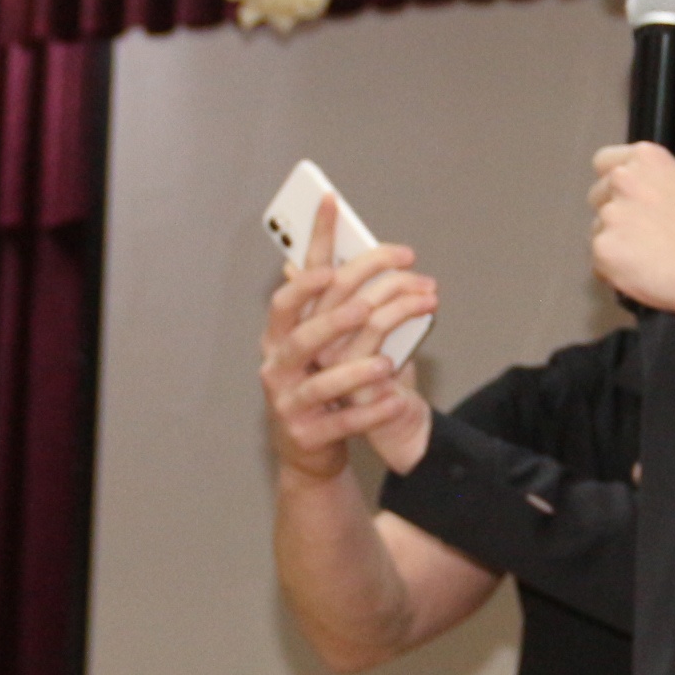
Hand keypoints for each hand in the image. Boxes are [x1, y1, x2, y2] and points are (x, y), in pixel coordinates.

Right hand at [262, 197, 438, 477]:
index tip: (330, 224)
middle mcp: (277, 367)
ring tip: (386, 363)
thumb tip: (347, 259)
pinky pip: (342, 423)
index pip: (289, 294)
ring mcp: (289, 404)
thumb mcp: (320, 346)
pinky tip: (397, 401)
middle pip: (303, 336)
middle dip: (335, 319)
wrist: (308, 451)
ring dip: (354, 371)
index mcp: (279, 338)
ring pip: (320, 384)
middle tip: (368, 306)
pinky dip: (370, 413)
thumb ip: (332, 306)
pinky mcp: (308, 436)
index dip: (306, 263)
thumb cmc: (320, 387)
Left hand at [589, 144, 674, 316]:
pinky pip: (598, 260)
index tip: (626, 195)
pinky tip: (640, 272)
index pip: (605, 161)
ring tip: (646, 255)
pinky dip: (614, 269)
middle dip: (615, 211)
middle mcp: (622, 181)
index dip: (615, 180)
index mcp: (646, 159)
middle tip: (642, 230)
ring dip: (615, 241)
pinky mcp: (603, 249)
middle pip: (598, 195)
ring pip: (598, 228)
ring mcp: (610, 216)